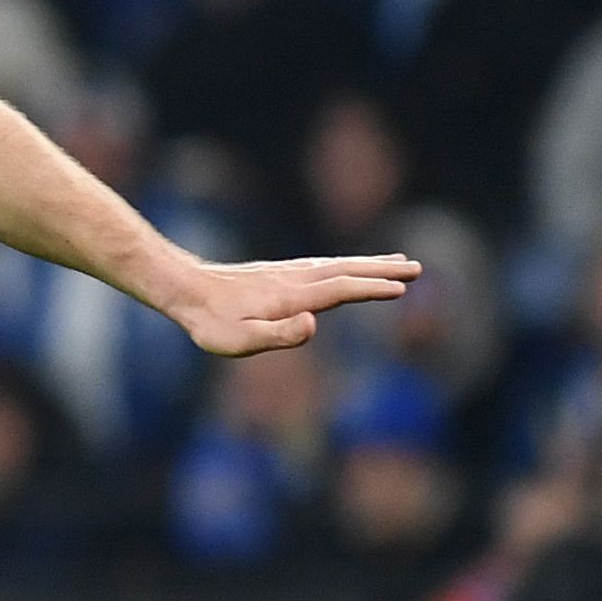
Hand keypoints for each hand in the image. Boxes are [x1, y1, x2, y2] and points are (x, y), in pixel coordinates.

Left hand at [164, 252, 420, 356]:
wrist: (184, 288)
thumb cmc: (210, 322)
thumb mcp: (239, 340)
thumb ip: (278, 335)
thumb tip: (313, 324)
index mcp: (292, 297)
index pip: (341, 290)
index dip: (371, 289)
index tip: (402, 288)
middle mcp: (295, 279)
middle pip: (347, 271)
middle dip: (382, 270)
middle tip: (417, 267)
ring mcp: (287, 274)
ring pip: (337, 265)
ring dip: (369, 263)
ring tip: (397, 261)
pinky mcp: (277, 274)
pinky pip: (322, 265)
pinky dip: (345, 263)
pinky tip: (347, 266)